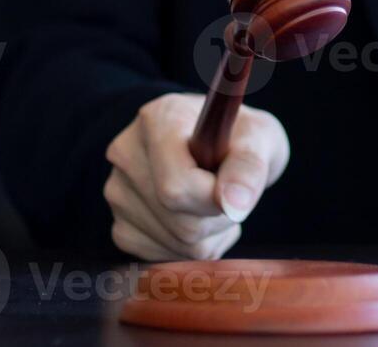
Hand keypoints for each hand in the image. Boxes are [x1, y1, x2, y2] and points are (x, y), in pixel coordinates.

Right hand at [105, 92, 289, 260]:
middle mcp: (127, 153)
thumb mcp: (259, 138)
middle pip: (180, 221)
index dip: (214, 201)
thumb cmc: (242, 139)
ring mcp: (117, 191)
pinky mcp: (121, 226)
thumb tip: (234, 203)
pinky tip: (196, 217)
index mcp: (159, 119)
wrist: (221, 149)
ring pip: (177, 244)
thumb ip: (249, 166)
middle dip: (219, 218)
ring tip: (213, 200)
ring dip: (210, 234)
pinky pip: (166, 258)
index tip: (237, 195)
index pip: (175, 186)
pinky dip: (193, 248)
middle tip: (230, 192)